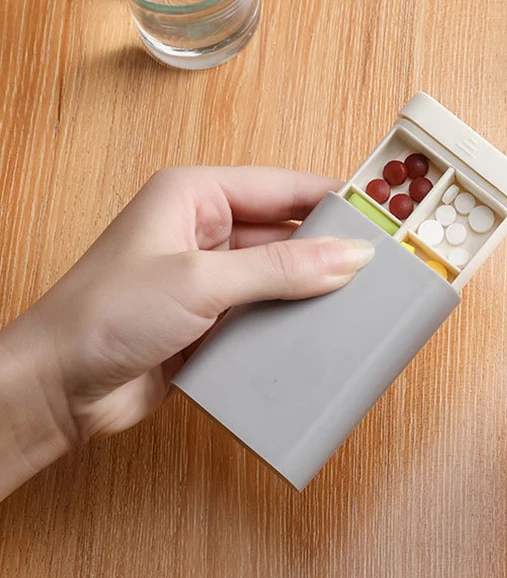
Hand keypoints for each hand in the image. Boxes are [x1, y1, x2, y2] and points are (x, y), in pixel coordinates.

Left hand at [0, 167, 372, 498]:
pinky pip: (265, 312)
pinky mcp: (210, 319)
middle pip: (284, 232)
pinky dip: (291, 322)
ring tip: (359, 302)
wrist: (56, 390)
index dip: (330, 200)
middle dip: (327, 250)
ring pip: (279, 275)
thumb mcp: (200, 281)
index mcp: (194, 196)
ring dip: (311, 290)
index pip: (281, 187)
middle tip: (379, 266)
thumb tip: (347, 257)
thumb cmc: (103, 316)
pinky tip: (318, 333)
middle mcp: (204, 231)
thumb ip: (278, 269)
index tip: (376, 216)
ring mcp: (208, 278)